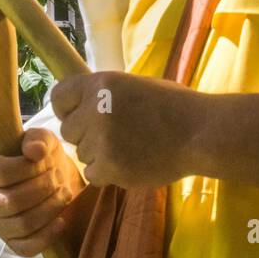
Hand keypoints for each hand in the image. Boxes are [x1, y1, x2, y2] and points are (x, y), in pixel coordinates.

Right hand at [0, 128, 86, 257]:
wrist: (52, 178)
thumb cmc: (40, 157)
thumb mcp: (41, 140)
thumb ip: (37, 139)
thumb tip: (35, 150)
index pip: (0, 173)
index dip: (27, 167)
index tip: (45, 160)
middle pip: (11, 202)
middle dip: (42, 189)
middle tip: (59, 177)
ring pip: (21, 225)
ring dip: (49, 209)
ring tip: (64, 194)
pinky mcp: (12, 242)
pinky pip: (27, 248)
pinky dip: (47, 235)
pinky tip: (61, 221)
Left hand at [51, 71, 202, 188]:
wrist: (199, 131)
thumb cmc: (172, 106)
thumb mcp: (132, 85)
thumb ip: (103, 94)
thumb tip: (77, 103)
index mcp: (100, 83)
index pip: (59, 97)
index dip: (68, 109)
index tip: (80, 115)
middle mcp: (95, 109)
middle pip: (68, 131)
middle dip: (85, 135)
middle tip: (113, 135)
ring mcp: (102, 139)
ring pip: (82, 155)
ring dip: (99, 155)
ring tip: (130, 147)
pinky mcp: (111, 166)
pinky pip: (93, 175)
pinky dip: (108, 173)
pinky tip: (130, 163)